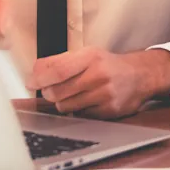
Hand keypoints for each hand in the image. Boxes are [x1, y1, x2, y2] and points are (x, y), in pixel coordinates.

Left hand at [27, 48, 169, 118]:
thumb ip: (62, 61)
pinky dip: (78, 110)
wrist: (140, 75)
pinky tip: (86, 101)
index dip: (39, 78)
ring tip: (72, 94)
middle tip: (50, 90)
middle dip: (48, 93)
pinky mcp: (109, 111)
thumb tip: (34, 73)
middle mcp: (98, 75)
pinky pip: (80, 115)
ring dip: (63, 102)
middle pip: (57, 92)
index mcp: (90, 57)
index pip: (57, 70)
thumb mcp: (88, 54)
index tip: (30, 82)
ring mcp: (104, 95)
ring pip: (66, 106)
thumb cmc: (108, 64)